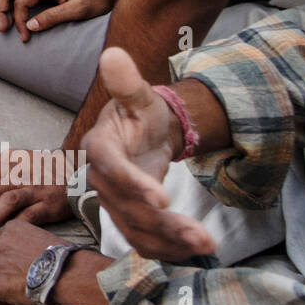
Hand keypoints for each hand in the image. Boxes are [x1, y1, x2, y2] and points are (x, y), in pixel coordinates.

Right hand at [0, 0, 117, 41]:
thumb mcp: (77, 10)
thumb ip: (53, 17)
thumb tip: (30, 26)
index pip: (22, 0)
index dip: (19, 19)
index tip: (25, 36)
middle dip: (0, 10)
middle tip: (2, 29)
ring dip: (2, 8)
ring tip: (3, 26)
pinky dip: (9, 6)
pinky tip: (11, 20)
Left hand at [0, 149, 72, 239]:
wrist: (77, 178)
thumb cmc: (40, 173)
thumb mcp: (18, 163)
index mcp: (11, 159)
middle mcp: (22, 171)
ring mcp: (36, 187)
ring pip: (7, 201)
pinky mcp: (49, 204)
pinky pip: (27, 216)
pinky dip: (12, 225)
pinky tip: (2, 235)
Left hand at [0, 219, 61, 304]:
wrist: (69, 274)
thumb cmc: (64, 259)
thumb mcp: (42, 238)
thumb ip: (25, 244)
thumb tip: (23, 258)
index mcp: (12, 228)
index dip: (8, 258)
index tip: (20, 267)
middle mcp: (1, 243)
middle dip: (5, 272)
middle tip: (23, 282)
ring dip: (3, 287)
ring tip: (22, 295)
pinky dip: (1, 303)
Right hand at [83, 48, 216, 259]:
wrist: (145, 135)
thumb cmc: (141, 114)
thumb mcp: (139, 96)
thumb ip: (127, 82)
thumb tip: (113, 54)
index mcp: (100, 147)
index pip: (112, 168)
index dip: (133, 184)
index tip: (162, 198)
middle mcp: (102, 179)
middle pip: (126, 207)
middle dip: (163, 223)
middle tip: (201, 234)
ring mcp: (113, 201)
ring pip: (135, 229)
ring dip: (169, 241)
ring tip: (204, 245)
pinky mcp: (128, 217)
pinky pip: (142, 240)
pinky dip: (166, 250)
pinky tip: (193, 251)